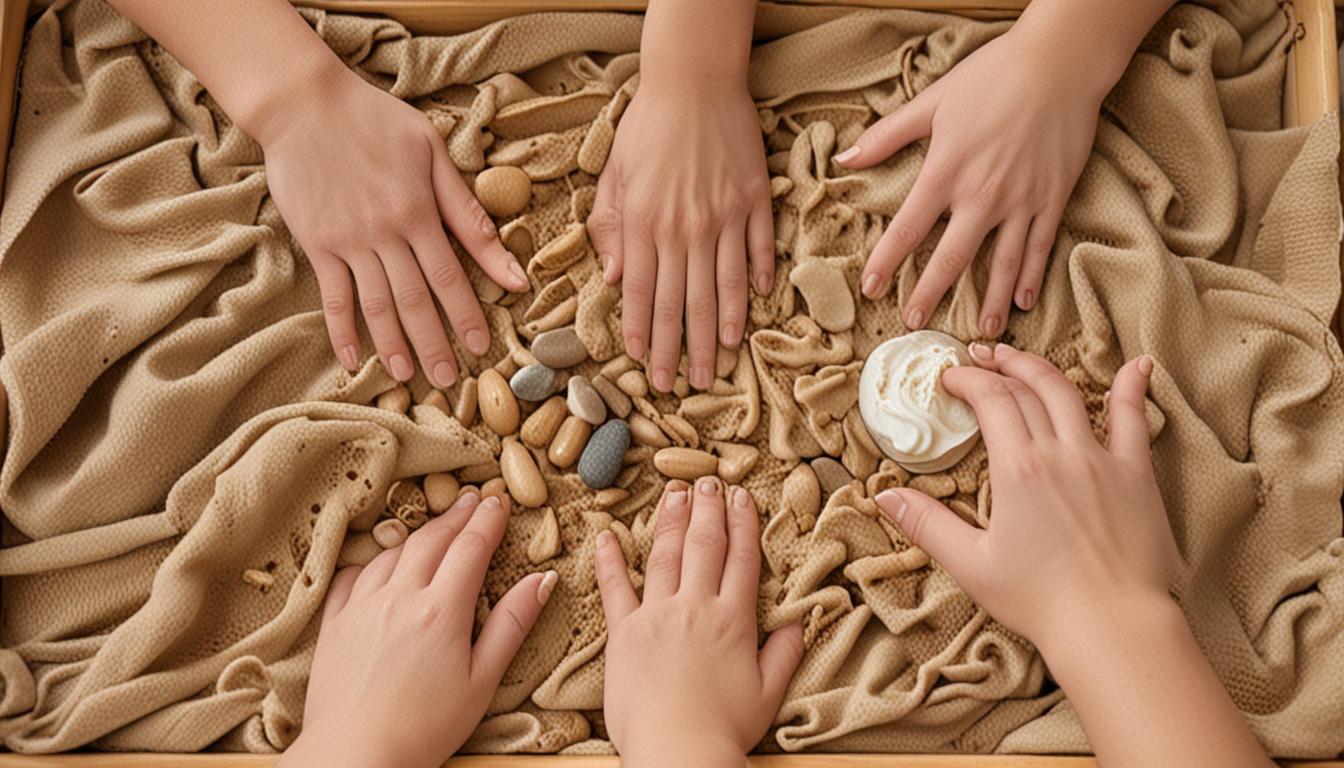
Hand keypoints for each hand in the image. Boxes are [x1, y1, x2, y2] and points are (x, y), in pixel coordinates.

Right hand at [258, 67, 528, 386]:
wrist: (304, 103)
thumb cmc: (375, 121)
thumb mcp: (432, 152)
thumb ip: (467, 211)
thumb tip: (510, 264)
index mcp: (419, 212)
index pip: (450, 277)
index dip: (467, 316)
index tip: (482, 348)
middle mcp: (384, 234)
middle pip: (415, 301)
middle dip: (435, 344)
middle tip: (449, 381)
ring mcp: (347, 242)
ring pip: (376, 306)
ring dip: (394, 346)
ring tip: (407, 377)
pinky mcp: (316, 244)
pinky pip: (333, 297)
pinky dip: (342, 332)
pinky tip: (353, 360)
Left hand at [280, 494, 555, 767]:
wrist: (356, 756)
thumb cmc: (426, 728)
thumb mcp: (483, 680)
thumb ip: (512, 624)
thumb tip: (543, 580)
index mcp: (441, 610)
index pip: (470, 547)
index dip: (488, 520)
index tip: (499, 502)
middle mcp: (399, 597)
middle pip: (433, 540)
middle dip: (457, 515)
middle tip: (474, 499)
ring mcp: (361, 607)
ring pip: (392, 553)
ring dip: (418, 534)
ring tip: (435, 527)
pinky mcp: (333, 624)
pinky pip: (350, 576)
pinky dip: (370, 561)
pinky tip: (379, 562)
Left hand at [587, 78, 774, 392]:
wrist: (695, 79)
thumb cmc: (648, 125)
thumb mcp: (613, 173)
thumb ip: (609, 226)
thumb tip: (611, 276)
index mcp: (643, 223)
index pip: (640, 292)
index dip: (642, 332)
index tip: (642, 364)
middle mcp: (683, 228)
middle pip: (681, 302)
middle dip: (678, 349)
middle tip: (679, 385)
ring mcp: (723, 217)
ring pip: (721, 288)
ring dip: (718, 330)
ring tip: (717, 362)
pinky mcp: (754, 201)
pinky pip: (757, 250)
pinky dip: (756, 280)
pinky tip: (755, 307)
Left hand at [595, 479, 803, 766]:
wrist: (679, 752)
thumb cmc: (724, 729)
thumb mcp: (768, 691)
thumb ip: (784, 652)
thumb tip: (800, 621)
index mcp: (734, 619)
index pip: (741, 558)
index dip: (742, 523)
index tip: (741, 496)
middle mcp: (696, 607)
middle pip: (704, 545)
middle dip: (707, 509)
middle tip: (707, 480)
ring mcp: (657, 616)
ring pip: (664, 555)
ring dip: (669, 519)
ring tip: (673, 492)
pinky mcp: (624, 633)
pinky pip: (614, 588)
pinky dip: (609, 559)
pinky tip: (605, 535)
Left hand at [835, 19, 1105, 337]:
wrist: (1059, 63)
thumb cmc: (991, 77)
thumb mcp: (932, 102)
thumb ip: (887, 136)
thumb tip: (845, 159)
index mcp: (946, 171)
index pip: (908, 228)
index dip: (887, 261)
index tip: (870, 288)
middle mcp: (982, 194)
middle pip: (951, 257)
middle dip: (930, 293)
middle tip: (913, 322)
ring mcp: (1022, 200)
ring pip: (1002, 263)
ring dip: (988, 300)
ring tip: (979, 331)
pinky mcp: (1053, 198)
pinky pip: (1040, 247)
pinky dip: (1031, 278)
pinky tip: (1022, 302)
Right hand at [876, 345, 1273, 766]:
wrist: (1112, 625)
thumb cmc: (1039, 600)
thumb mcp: (970, 564)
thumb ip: (926, 524)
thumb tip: (885, 494)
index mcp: (1017, 468)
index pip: (990, 400)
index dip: (968, 381)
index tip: (950, 378)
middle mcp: (1059, 452)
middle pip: (1028, 388)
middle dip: (1000, 365)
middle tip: (981, 358)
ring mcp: (1102, 458)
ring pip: (1070, 394)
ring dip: (1043, 369)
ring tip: (1022, 359)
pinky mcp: (1137, 474)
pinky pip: (1135, 420)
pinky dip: (1135, 388)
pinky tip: (1140, 366)